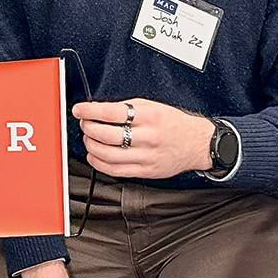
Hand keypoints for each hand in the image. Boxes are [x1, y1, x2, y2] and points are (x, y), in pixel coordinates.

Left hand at [73, 99, 213, 178]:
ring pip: (108, 155)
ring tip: (89, 138)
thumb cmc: (174, 123)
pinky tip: (95, 155)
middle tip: (84, 123)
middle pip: (107, 134)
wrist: (197, 143)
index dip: (90, 111)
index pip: (112, 112)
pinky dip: (99, 163)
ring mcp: (147, 156)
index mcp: (150, 116)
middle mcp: (148, 137)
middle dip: (88, 128)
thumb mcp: (153, 106)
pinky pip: (115, 170)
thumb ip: (128, 107)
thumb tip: (100, 110)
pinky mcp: (146, 171)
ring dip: (91, 146)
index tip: (79, 109)